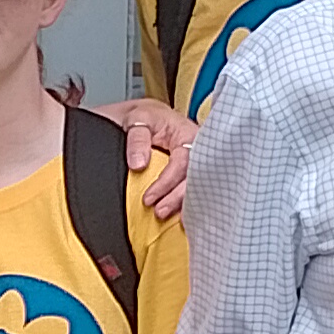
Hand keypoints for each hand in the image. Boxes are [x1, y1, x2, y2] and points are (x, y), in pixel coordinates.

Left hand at [97, 95, 195, 222]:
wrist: (145, 117)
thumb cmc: (143, 117)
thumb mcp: (137, 119)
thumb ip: (137, 139)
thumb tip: (139, 164)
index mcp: (187, 133)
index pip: (183, 161)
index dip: (167, 182)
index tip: (149, 197)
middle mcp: (196, 149)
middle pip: (195, 177)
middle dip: (177, 197)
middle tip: (159, 211)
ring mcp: (195, 161)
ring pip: (197, 185)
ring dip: (182, 203)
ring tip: (164, 215)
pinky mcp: (191, 171)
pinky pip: (194, 188)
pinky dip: (186, 203)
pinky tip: (179, 216)